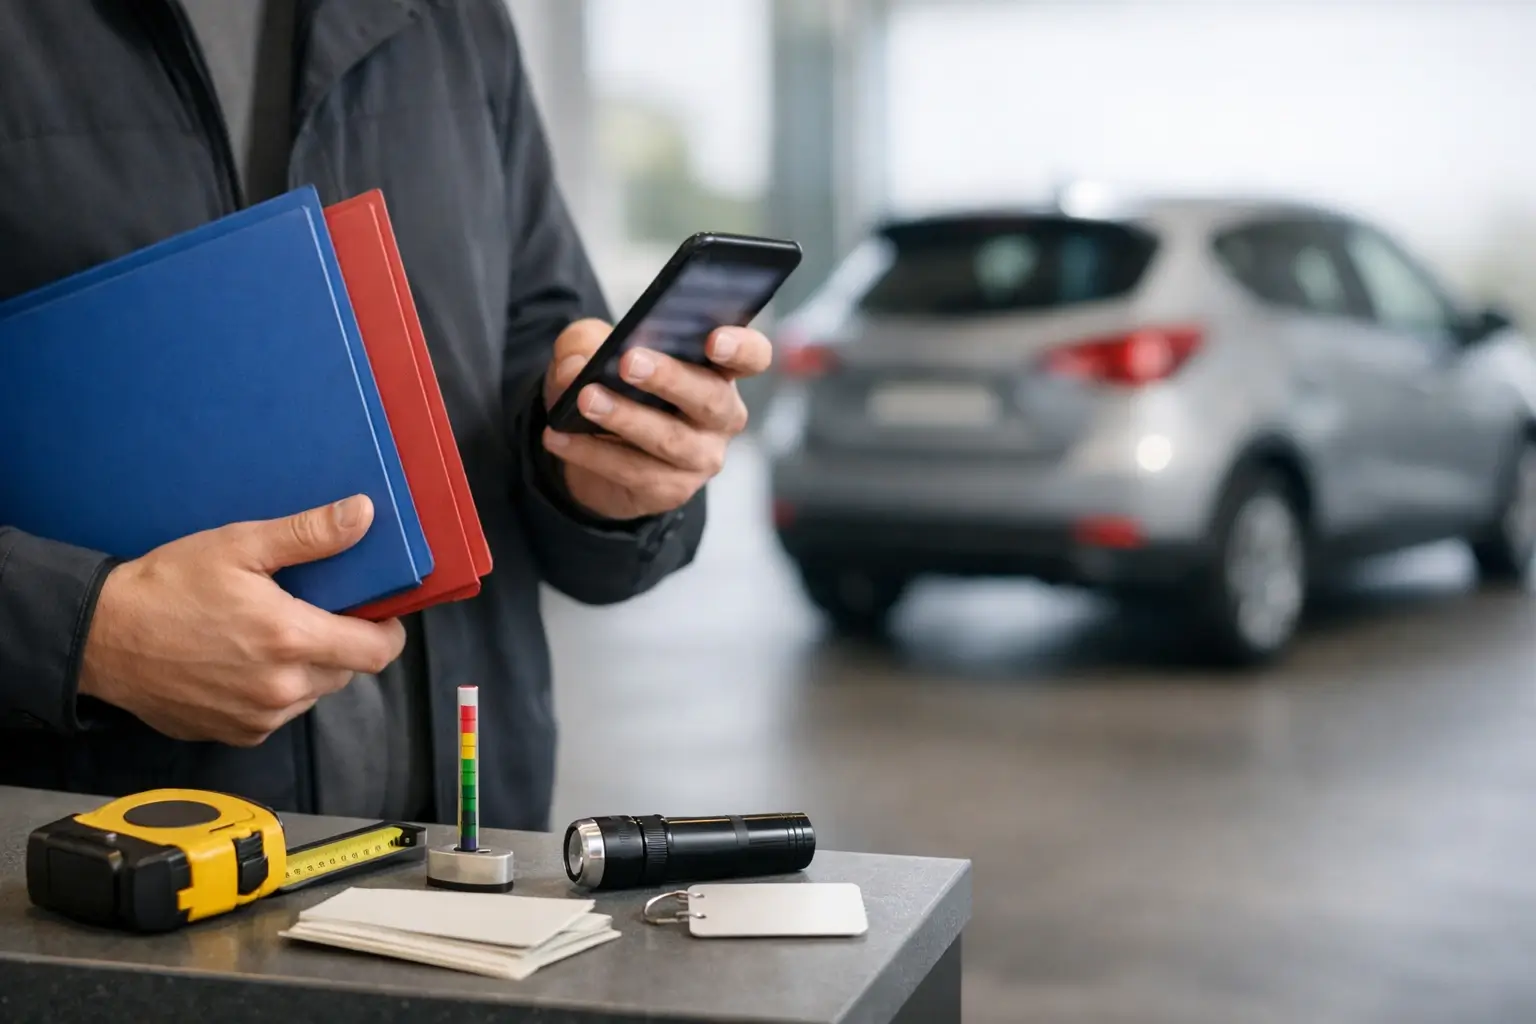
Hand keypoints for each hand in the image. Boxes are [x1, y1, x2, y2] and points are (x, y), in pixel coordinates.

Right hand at [78, 495, 405, 746]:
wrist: (99, 637)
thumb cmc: (167, 586)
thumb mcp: (240, 546)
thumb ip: (309, 534)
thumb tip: (363, 515)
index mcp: (291, 640)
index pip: (378, 652)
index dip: (387, 632)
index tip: (378, 613)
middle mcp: (281, 688)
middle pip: (347, 671)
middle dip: (341, 642)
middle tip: (311, 611)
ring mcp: (257, 717)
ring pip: (313, 694)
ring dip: (307, 668)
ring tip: (270, 634)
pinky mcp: (234, 733)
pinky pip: (277, 714)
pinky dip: (274, 691)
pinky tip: (244, 662)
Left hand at [541, 318, 771, 520]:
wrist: (594, 449)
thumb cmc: (612, 385)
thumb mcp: (592, 349)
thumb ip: (584, 344)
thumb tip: (577, 366)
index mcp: (718, 369)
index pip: (753, 356)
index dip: (742, 348)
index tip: (714, 340)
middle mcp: (721, 415)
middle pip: (711, 398)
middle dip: (671, 378)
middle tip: (630, 362)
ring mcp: (701, 457)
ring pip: (671, 440)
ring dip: (626, 417)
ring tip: (586, 399)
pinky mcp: (671, 489)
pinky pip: (634, 471)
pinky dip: (593, 452)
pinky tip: (560, 436)